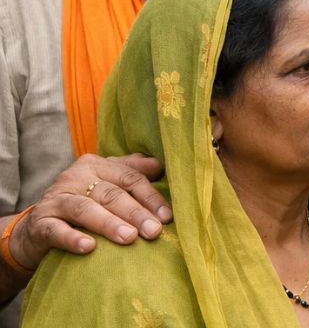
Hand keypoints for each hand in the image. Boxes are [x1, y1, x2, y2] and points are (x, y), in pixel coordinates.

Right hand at [9, 154, 169, 268]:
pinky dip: (72, 238)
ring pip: (85, 209)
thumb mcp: (106, 183)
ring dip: (109, 224)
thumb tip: (161, 164)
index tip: (167, 217)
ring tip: (129, 238)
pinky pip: (56, 230)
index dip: (150, 197)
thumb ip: (132, 172)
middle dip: (135, 213)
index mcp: (96, 165)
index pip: (129, 178)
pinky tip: (89, 247)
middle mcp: (74, 178)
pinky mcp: (40, 223)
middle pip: (111, 194)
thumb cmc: (83, 203)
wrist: (37, 227)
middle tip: (154, 231)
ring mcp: (55, 200)